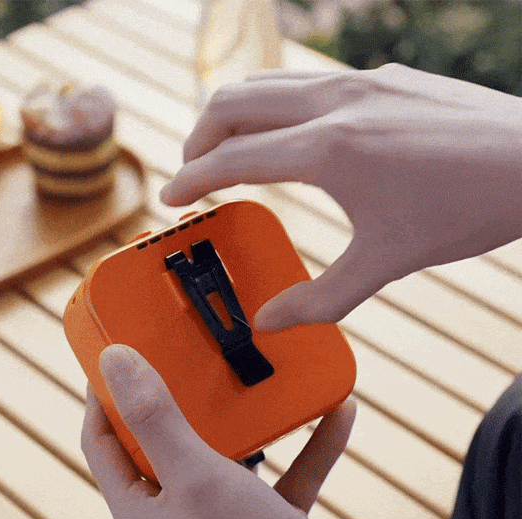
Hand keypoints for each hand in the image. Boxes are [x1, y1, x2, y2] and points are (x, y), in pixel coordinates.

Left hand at [81, 344, 369, 518]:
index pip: (102, 443)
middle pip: (158, 443)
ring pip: (222, 452)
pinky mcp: (266, 516)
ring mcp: (219, 515)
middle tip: (178, 351)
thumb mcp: (194, 473)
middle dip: (169, 396)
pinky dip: (306, 445)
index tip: (115, 352)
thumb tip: (112, 358)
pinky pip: (285, 470)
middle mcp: (175, 513)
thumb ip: (154, 417)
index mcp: (141, 512)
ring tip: (247, 376)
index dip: (103, 396)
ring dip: (242, 418)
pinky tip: (337, 410)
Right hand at [159, 64, 521, 329]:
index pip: (230, 158)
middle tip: (192, 176)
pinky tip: (288, 136)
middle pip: (230, 104)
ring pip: (264, 84)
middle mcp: (333, 101)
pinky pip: (302, 82)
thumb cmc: (467, 209)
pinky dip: (272, 108)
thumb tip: (270, 324)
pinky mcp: (379, 76)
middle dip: (198, 140)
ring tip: (226, 152)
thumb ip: (320, 298)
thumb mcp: (387, 261)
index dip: (191, 182)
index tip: (170, 200)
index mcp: (328, 148)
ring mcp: (357, 80)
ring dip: (231, 117)